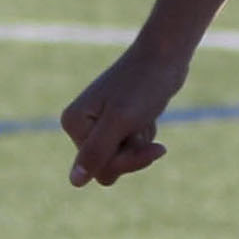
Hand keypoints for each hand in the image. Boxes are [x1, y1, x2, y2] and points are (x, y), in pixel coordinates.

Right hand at [62, 41, 192, 188]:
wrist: (165, 56)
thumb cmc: (143, 85)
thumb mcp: (120, 122)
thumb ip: (96, 153)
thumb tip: (74, 182)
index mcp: (73, 123)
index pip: (97, 169)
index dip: (125, 160)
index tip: (144, 141)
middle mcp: (80, 125)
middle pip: (108, 168)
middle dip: (133, 152)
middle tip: (143, 125)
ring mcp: (97, 125)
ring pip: (121, 159)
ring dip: (140, 142)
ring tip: (144, 115)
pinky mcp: (115, 122)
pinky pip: (129, 147)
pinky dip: (143, 135)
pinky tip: (147, 114)